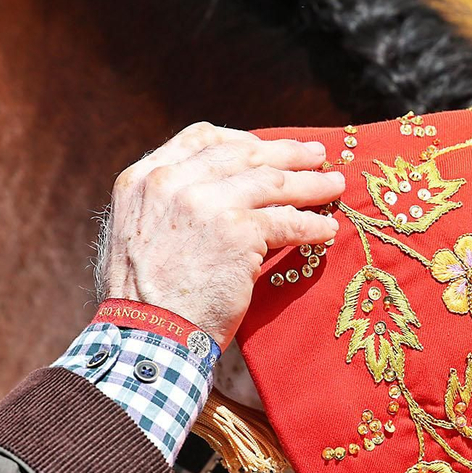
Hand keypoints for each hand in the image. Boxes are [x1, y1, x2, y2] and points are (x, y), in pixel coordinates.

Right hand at [96, 123, 343, 346]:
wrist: (147, 334)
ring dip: (310, 184)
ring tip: (334, 185)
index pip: (200, 139)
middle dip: (286, 153)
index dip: (241, 141)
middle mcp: (172, 182)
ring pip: (271, 183)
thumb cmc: (144, 298)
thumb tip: (220, 191)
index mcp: (143, 178)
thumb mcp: (137, 232)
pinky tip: (326, 230)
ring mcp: (206, 204)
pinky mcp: (237, 232)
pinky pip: (286, 222)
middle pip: (243, 154)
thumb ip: (169, 203)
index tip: (265, 149)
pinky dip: (311, 225)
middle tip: (317, 154)